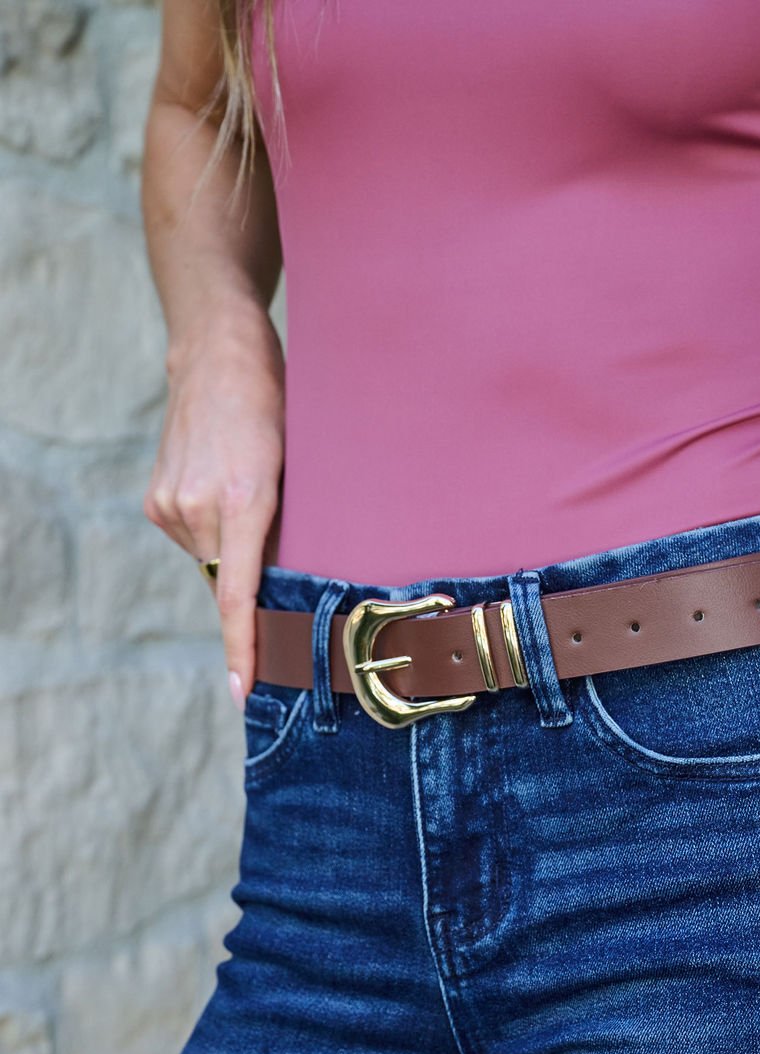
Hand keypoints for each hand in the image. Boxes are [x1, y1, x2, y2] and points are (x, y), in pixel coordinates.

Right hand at [142, 298, 285, 707]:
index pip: (237, 597)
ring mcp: (172, 506)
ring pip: (213, 561)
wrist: (217, 354)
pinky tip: (222, 488)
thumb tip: (283, 585)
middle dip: (254, 578)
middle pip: (231, 580)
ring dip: (233, 546)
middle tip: (274, 538)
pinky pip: (195, 540)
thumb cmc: (276, 406)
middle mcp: (199, 509)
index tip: (244, 688)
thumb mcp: (297, 466)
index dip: (244, 647)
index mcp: (244, 503)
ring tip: (245, 491)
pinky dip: (213, 530)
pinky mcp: (156, 501)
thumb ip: (287, 528)